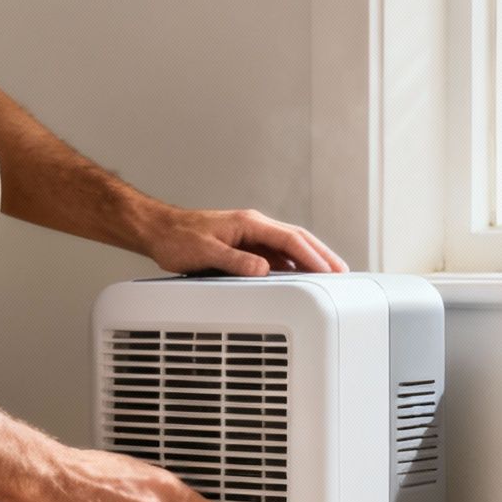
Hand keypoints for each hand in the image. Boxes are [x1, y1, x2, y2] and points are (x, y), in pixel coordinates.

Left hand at [146, 207, 349, 276]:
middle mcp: (254, 227)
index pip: (291, 239)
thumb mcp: (206, 252)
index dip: (313, 256)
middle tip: (342, 272)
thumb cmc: (177, 239)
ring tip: (328, 276)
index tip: (329, 271)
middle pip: (298, 239)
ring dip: (309, 260)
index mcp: (250, 223)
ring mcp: (251, 236)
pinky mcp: (245, 246)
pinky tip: (299, 277)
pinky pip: (275, 255)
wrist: (159, 231)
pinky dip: (292, 265)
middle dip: (322, 255)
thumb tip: (264, 270)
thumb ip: (236, 262)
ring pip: (289, 247)